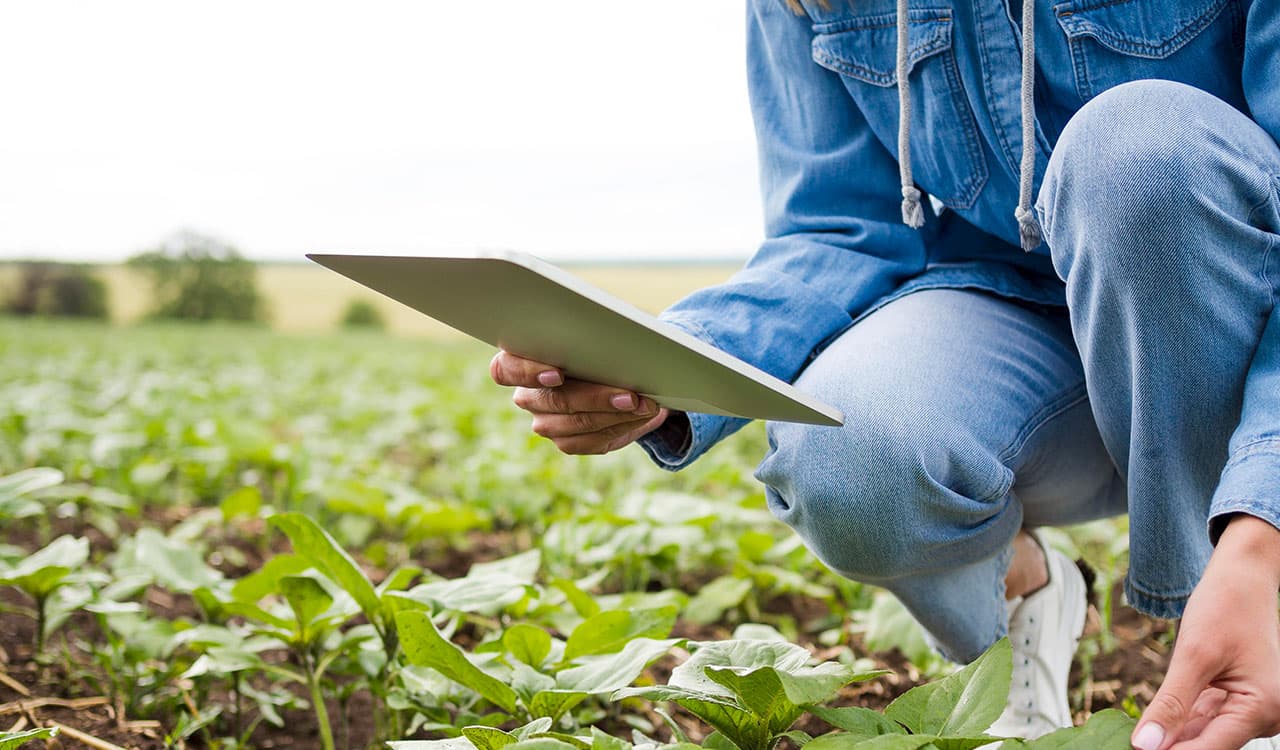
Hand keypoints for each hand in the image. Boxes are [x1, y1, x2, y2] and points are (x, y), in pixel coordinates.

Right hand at [489, 350, 669, 454]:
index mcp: (520, 361)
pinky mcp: (567, 441)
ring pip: (575, 424)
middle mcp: (528, 395)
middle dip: (595, 397)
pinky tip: (641, 416)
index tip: (558, 373)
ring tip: (645, 405)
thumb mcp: (593, 336)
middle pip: (552, 400)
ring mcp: (545, 422)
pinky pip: (591, 441)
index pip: (504, 369)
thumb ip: (591, 337)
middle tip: (629, 395)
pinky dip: (621, 427)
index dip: (527, 372)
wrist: (615, 377)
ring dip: (614, 415)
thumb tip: (619, 338)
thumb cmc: (598, 348)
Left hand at [1132, 515, 1279, 749]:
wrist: (1242, 578)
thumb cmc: (1225, 607)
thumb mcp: (1193, 655)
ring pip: (1203, 733)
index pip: (1209, 749)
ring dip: (1170, 736)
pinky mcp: (1237, 699)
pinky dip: (1179, 720)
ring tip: (1134, 739)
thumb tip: (1145, 745)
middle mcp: (1264, 716)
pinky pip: (1205, 718)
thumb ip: (1171, 704)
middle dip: (1168, 745)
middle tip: (1130, 745)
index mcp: (1261, 709)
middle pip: (1207, 744)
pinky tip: (1150, 725)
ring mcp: (1252, 709)